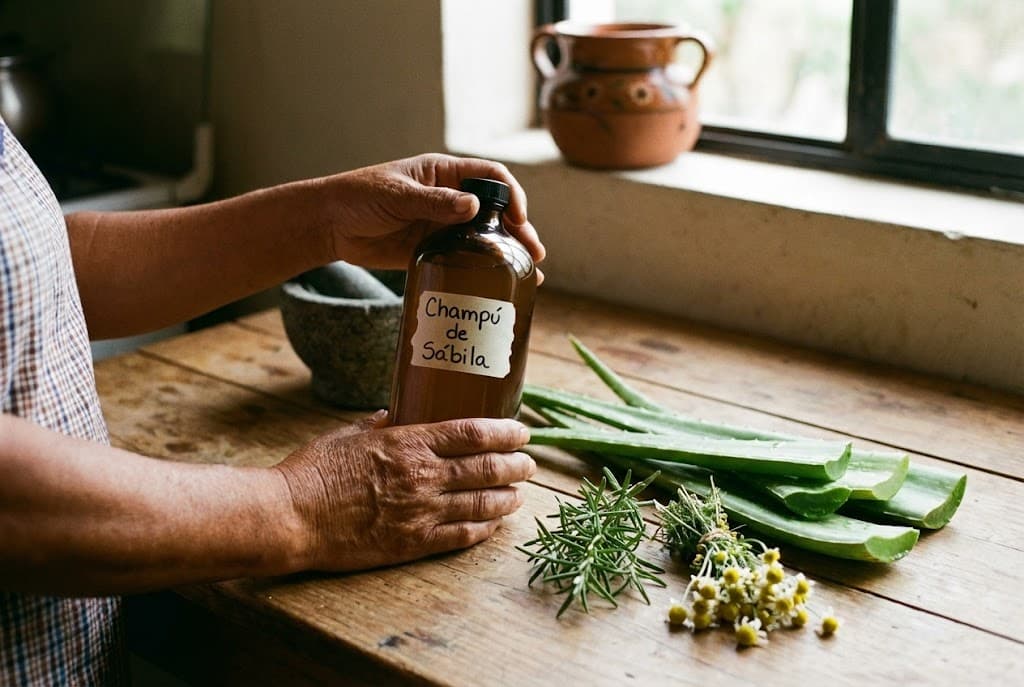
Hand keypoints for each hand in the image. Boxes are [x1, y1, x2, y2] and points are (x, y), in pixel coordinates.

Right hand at [272, 413, 535, 571]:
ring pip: (482, 504)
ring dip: (508, 497)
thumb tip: (394, 412)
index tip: (522, 432)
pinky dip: (485, 529)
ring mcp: (421, 512)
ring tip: (519, 494)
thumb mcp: (347, 434)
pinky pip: (461, 537)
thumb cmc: (314, 471)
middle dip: (516, 465)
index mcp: (408, 442)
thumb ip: (378, 424)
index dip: (505, 432)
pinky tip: (495, 524)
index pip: (473, 433)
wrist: (291, 517)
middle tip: (529, 464)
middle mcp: (423, 475)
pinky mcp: (412, 544)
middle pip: (487, 468)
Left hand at [322, 154, 545, 274]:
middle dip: (518, 231)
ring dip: (506, 254)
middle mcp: (450, 199)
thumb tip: (472, 206)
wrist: (329, 225)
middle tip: (533, 254)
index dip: (510, 194)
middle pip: (495, 212)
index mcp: (444, 174)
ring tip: (527, 274)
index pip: (490, 177)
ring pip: (484, 239)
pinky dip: (481, 272)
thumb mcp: (397, 195)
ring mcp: (443, 226)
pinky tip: (496, 285)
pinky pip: (463, 261)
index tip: (517, 217)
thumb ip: (433, 202)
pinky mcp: (433, 251)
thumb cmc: (358, 197)